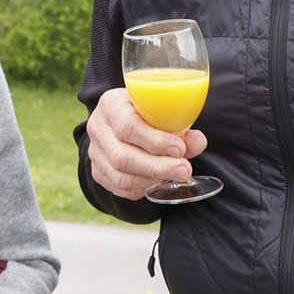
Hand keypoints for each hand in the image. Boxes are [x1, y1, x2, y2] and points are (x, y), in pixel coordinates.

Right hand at [86, 87, 207, 200]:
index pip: (127, 126)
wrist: (121, 118)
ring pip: (121, 177)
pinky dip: (144, 187)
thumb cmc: (144, 110)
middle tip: (184, 169)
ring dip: (153, 179)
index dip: (155, 141)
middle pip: (122, 157)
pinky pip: (121, 189)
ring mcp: (95, 153)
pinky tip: (159, 180)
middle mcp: (98, 129)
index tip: (179, 148)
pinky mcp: (98, 172)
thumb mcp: (160, 108)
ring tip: (175, 174)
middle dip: (157, 166)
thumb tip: (197, 142)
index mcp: (110, 104)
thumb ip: (179, 125)